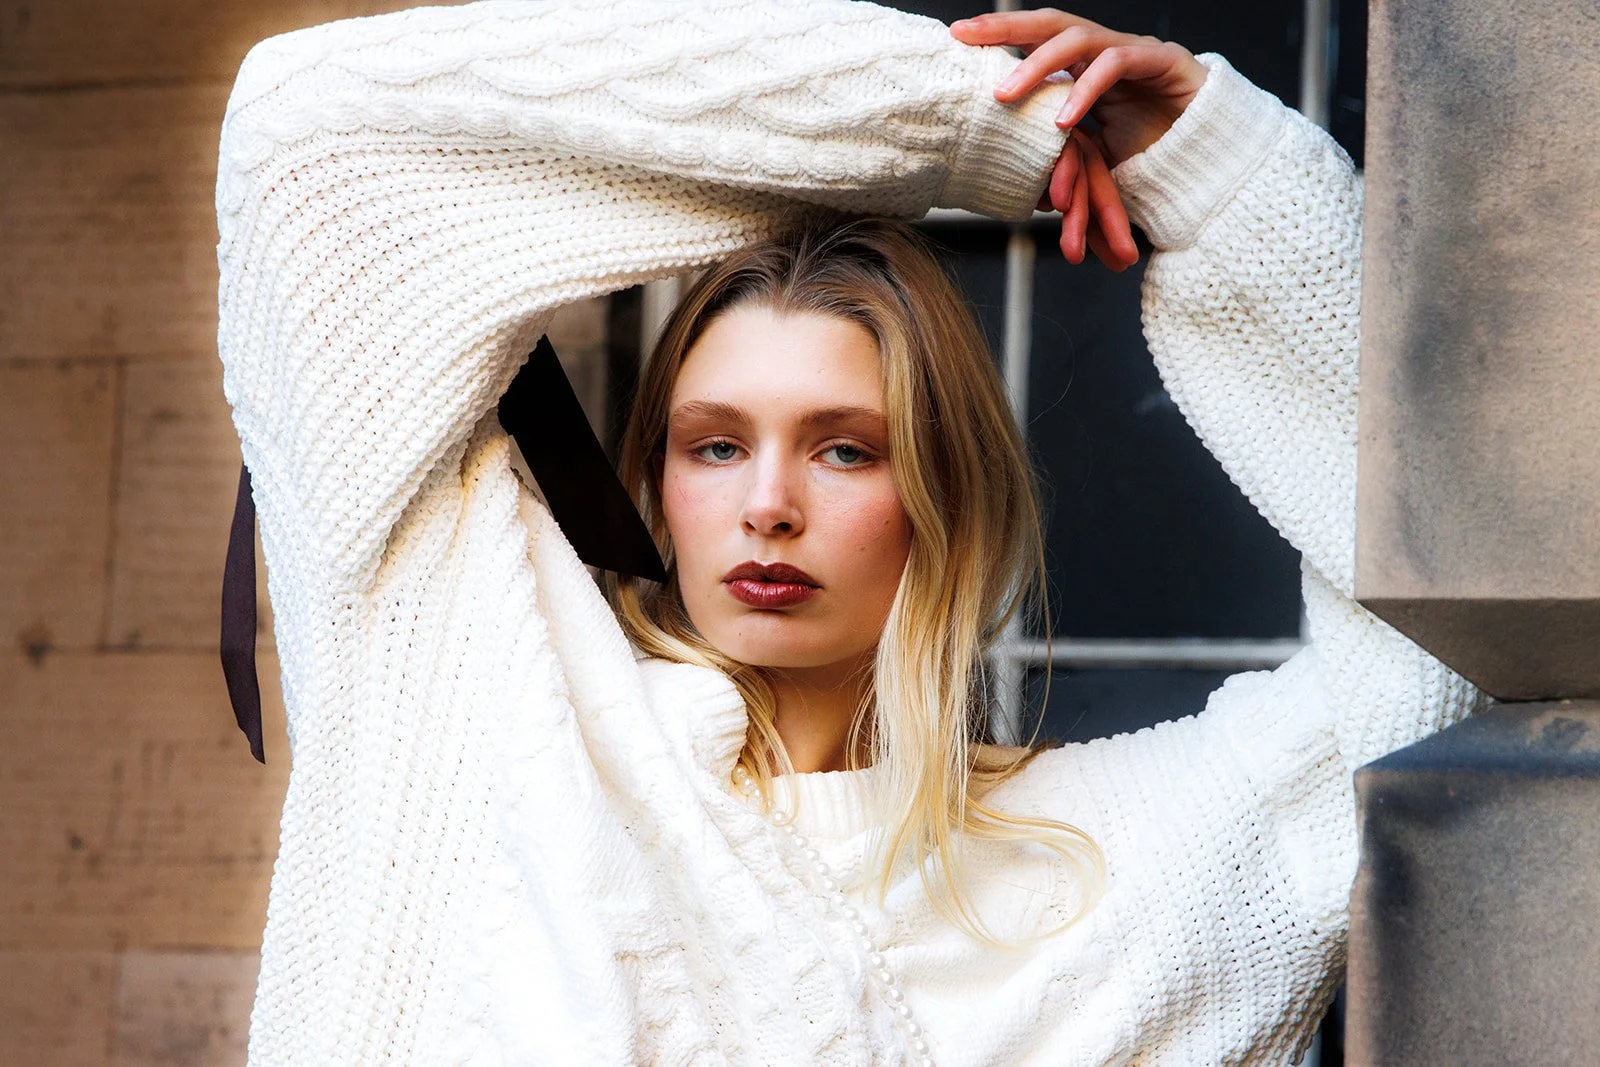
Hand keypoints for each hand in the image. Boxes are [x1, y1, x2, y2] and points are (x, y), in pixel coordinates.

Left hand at [951, 10, 1208, 268]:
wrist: (1212, 159)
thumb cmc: (1150, 158)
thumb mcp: (1089, 159)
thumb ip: (1054, 158)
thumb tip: (1004, 185)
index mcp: (1086, 65)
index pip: (1036, 38)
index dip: (998, 36)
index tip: (955, 40)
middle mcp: (1108, 50)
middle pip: (1050, 22)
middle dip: (1005, 27)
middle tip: (965, 37)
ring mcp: (1136, 51)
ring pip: (1079, 39)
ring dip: (1038, 66)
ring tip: (1005, 96)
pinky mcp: (1165, 61)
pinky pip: (1117, 64)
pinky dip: (1086, 91)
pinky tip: (1062, 120)